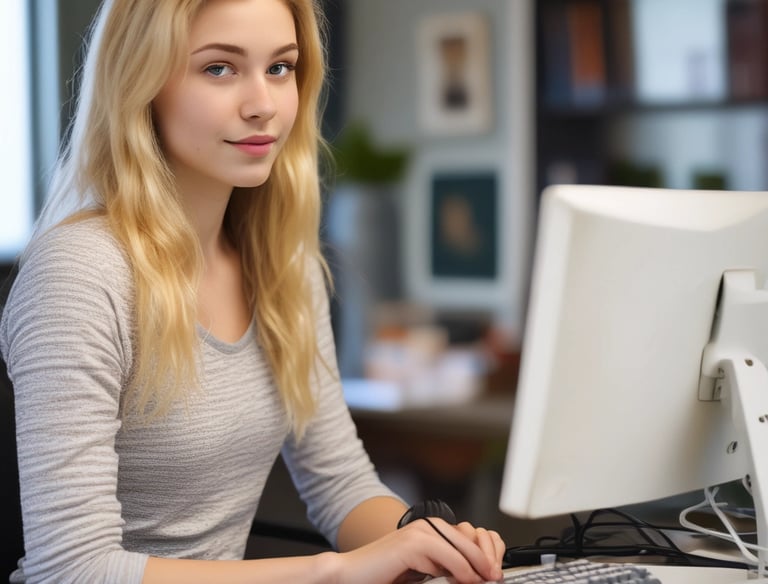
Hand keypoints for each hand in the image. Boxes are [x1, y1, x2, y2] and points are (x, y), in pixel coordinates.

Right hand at [334, 518, 505, 583]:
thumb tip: (472, 574)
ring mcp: (419, 532)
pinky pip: (445, 558)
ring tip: (485, 580)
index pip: (468, 535)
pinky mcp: (412, 544)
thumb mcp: (423, 568)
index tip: (494, 571)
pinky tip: (467, 580)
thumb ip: (444, 566)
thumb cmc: (386, 572)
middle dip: (486, 559)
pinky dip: (461, 571)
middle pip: (469, 538)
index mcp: (431, 528)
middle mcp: (427, 525)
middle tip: (496, 577)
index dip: (485, 552)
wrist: (353, 574)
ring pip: (460, 547)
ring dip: (477, 566)